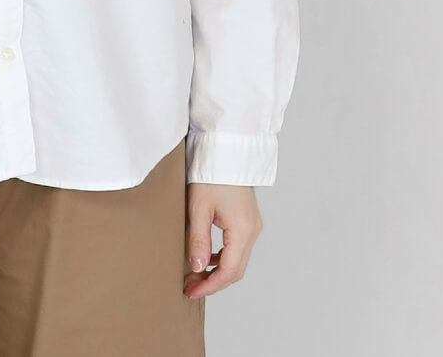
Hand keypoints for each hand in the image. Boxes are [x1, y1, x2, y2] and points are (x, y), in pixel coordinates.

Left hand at [182, 183, 262, 299]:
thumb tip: (198, 268)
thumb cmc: (211, 173)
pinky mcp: (248, 219)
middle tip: (190, 287)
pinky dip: (223, 257)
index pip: (229, 271)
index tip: (191, 291)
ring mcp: (252, 225)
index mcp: (243, 230)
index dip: (210, 285)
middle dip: (213, 282)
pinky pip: (238, 248)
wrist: (225, 151)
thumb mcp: (199, 207)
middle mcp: (252, 230)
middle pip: (236, 270)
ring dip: (217, 271)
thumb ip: (199, 240)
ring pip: (238, 260)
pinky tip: (207, 257)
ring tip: (195, 275)